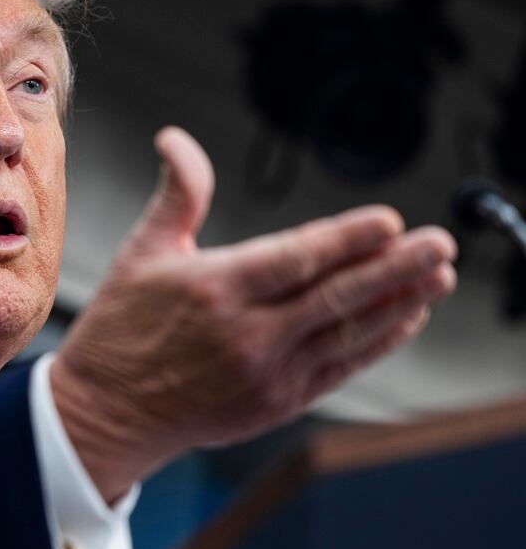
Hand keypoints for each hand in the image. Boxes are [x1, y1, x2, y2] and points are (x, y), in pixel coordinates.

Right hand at [50, 127, 456, 501]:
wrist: (107, 410)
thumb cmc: (122, 326)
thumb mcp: (143, 251)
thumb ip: (178, 193)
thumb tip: (175, 138)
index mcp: (213, 288)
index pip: (296, 258)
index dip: (348, 239)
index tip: (390, 221)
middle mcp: (245, 333)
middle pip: (336, 294)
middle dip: (395, 267)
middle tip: (440, 243)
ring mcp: (265, 373)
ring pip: (347, 332)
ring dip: (399, 302)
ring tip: (439, 276)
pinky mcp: (276, 403)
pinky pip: (340, 368)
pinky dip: (377, 342)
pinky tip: (404, 318)